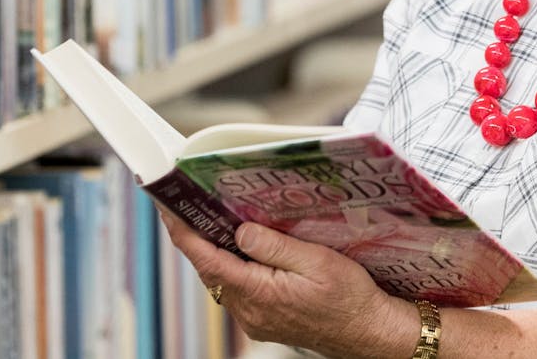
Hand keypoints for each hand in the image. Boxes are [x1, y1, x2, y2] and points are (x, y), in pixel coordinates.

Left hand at [159, 210, 415, 357]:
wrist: (367, 331)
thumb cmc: (349, 298)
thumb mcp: (316, 262)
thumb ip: (275, 246)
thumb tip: (240, 232)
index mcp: (258, 293)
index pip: (207, 259)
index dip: (184, 232)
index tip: (168, 208)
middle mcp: (249, 311)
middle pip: (209, 269)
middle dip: (195, 236)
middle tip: (187, 204)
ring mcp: (254, 319)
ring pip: (222, 279)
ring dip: (213, 251)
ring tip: (210, 219)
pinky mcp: (264, 320)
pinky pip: (237, 289)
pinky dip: (231, 266)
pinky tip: (239, 249)